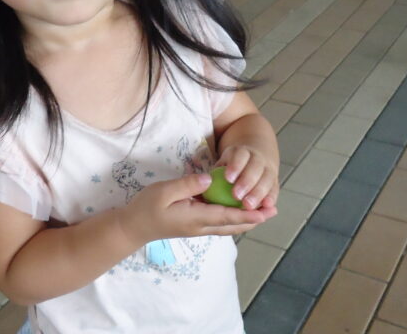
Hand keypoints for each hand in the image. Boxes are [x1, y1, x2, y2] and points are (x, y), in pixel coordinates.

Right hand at [118, 173, 276, 245]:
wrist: (133, 228)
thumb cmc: (146, 208)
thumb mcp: (164, 191)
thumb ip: (187, 184)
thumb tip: (209, 179)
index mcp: (196, 217)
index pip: (228, 216)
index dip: (248, 214)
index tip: (265, 211)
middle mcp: (201, 226)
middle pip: (233, 225)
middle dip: (254, 218)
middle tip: (273, 211)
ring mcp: (198, 228)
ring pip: (228, 227)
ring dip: (246, 221)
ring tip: (262, 213)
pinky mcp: (193, 226)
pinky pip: (219, 224)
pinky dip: (233, 220)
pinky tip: (238, 213)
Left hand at [216, 145, 279, 210]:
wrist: (255, 156)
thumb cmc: (231, 165)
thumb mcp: (223, 162)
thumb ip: (214, 174)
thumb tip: (199, 186)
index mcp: (242, 152)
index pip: (240, 156)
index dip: (235, 166)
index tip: (228, 178)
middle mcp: (258, 159)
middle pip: (255, 168)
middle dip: (247, 182)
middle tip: (237, 196)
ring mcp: (268, 169)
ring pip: (267, 179)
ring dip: (259, 193)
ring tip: (248, 206)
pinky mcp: (274, 182)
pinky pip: (274, 190)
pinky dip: (271, 198)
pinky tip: (266, 208)